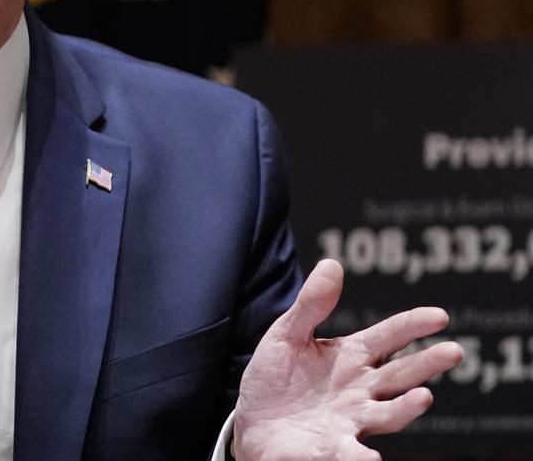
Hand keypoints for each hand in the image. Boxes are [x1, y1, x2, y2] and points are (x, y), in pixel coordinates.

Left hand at [233, 259, 462, 460]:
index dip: (412, 325)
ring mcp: (351, 419)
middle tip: (453, 351)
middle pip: (400, 375)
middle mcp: (361, 390)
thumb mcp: (287, 335)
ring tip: (424, 396)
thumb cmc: (275, 378)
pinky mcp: (333, 448)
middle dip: (427, 364)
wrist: (252, 422)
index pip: (389, 337)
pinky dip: (361, 456)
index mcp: (352, 357)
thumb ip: (311, 305)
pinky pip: (351, 453)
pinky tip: (370, 457)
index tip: (439, 315)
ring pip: (388, 414)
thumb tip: (332, 264)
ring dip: (406, 408)